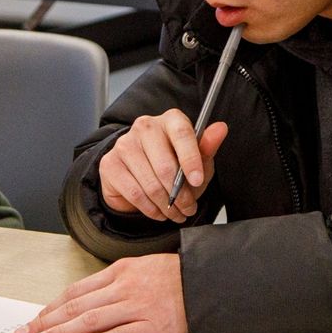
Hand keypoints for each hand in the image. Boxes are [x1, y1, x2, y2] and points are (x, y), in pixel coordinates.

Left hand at [12, 254, 187, 332]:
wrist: (206, 280)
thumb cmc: (174, 275)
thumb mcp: (140, 266)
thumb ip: (113, 280)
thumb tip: (84, 297)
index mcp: (119, 272)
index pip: (77, 291)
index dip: (53, 306)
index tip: (36, 318)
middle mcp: (124, 288)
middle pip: (77, 306)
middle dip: (48, 320)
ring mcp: (138, 307)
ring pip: (92, 320)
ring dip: (62, 331)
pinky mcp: (153, 326)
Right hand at [97, 109, 227, 220]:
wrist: (140, 176)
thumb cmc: (173, 164)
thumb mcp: (196, 158)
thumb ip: (207, 146)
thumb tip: (221, 128)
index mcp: (170, 120)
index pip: (182, 134)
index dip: (191, 160)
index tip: (198, 181)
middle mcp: (145, 127)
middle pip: (165, 165)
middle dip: (181, 194)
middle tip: (189, 208)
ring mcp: (125, 144)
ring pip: (150, 184)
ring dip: (167, 205)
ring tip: (176, 212)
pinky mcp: (110, 164)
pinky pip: (135, 194)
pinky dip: (151, 209)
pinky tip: (159, 211)